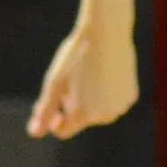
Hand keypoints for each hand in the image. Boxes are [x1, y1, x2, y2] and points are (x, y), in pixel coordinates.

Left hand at [29, 19, 139, 139]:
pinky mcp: (131, 96)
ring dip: (91, 101)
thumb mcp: (55, 83)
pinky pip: (114, 101)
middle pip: (82, 120)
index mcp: (82, 114)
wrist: (106, 33)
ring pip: (99, 112)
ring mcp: (120, 106)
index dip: (53, 119)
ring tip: (87, 77)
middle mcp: (104, 116)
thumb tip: (35, 133)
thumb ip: (45, 111)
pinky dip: (107, 94)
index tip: (52, 101)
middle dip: (74, 107)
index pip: (63, 131)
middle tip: (70, 82)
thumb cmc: (75, 56)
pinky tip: (104, 74)